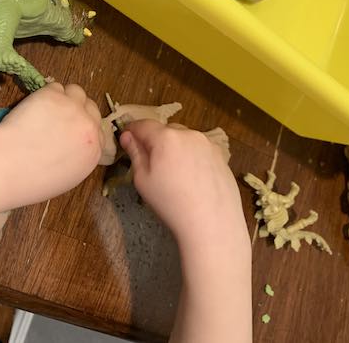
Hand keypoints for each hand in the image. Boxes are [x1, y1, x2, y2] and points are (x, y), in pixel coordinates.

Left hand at [0, 83, 102, 202]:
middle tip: (59, 117)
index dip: (84, 126)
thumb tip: (70, 147)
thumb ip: (77, 158)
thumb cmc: (31, 180)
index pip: (98, 131)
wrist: (11, 165)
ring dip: (65, 97)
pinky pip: (54, 87)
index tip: (71, 129)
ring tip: (48, 107)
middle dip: (78, 110)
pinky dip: (45, 93)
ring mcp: (73, 108)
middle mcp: (89, 127)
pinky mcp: (53, 95)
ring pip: (77, 92)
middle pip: (91, 108)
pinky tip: (34, 105)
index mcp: (94, 152)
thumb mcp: (66, 178)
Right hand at [120, 120, 248, 250]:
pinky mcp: (221, 157)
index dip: (132, 130)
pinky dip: (192, 157)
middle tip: (151, 162)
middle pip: (166, 130)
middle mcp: (189, 134)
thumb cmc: (171, 203)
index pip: (144, 125)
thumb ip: (135, 153)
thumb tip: (127, 136)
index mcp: (166, 138)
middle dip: (156, 141)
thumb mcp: (143, 180)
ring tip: (174, 173)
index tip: (126, 138)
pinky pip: (200, 150)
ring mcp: (208, 144)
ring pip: (184, 139)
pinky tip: (192, 179)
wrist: (212, 223)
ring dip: (175, 148)